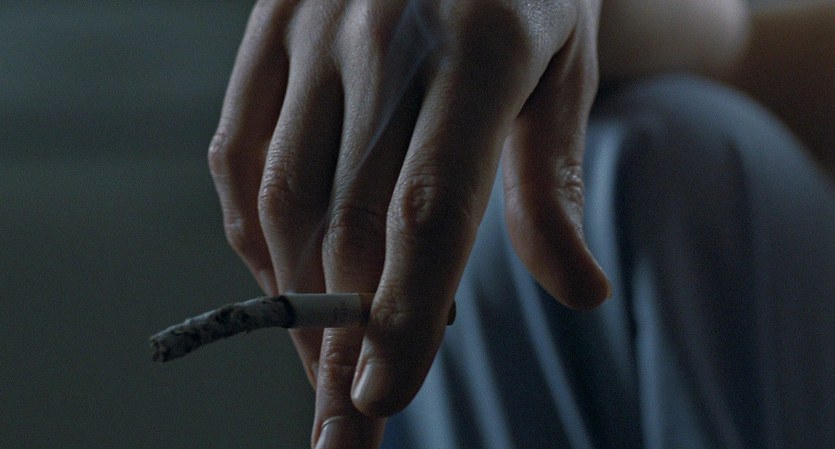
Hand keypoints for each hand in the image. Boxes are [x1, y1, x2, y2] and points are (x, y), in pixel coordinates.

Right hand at [208, 0, 608, 446]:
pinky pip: (237, 150)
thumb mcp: (564, 73)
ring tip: (324, 360)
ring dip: (298, 295)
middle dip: (342, 336)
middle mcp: (384, 36)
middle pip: (347, 221)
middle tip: (347, 416)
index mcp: (482, 49)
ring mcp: (313, 29)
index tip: (382, 400)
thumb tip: (582, 294)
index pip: (430, 210)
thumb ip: (555, 184)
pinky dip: (252, 230)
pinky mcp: (268, 28)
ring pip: (283, 195)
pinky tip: (281, 277)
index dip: (401, 315)